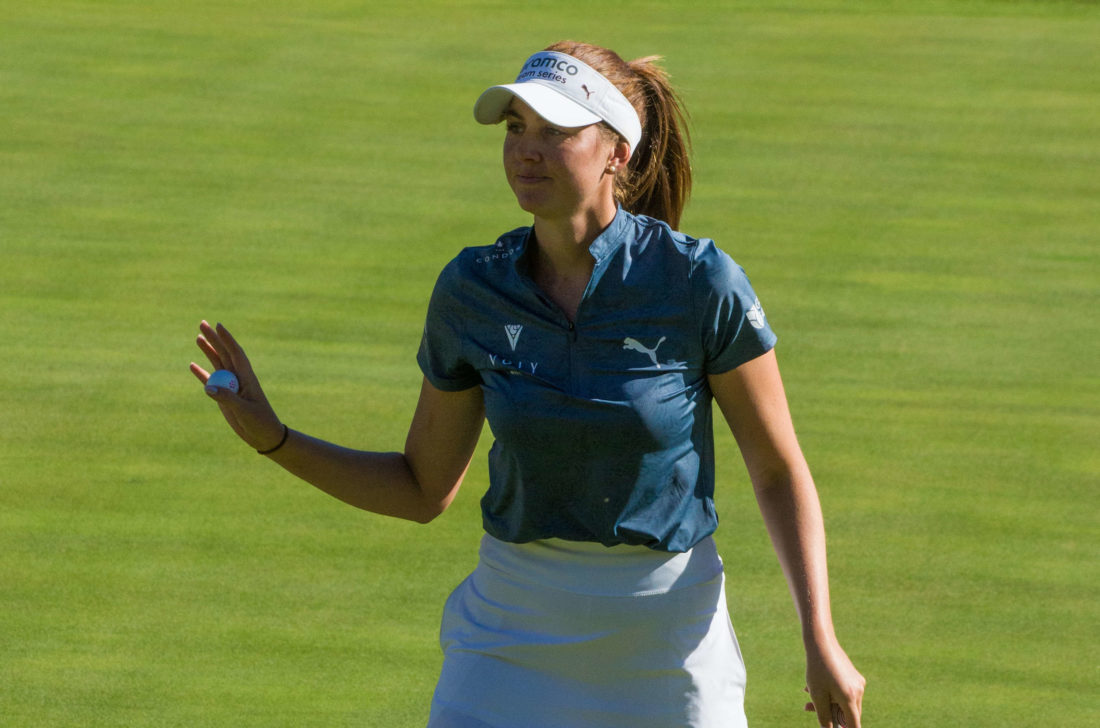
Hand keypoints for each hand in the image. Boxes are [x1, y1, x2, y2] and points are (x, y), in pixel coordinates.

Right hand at [190, 320, 284, 451]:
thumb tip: (208, 388)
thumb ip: (227, 399)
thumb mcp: (244, 411)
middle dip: (214, 338)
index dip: (227, 339)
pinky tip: (192, 365)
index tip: (218, 325)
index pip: (236, 353)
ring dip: (208, 351)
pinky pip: (210, 380)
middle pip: (224, 354)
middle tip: (202, 323)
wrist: (263, 436)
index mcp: (247, 377)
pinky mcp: (224, 395)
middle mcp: (238, 378)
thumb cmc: (259, 422)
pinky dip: (201, 373)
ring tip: (198, 337)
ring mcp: (230, 385)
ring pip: (217, 363)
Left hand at [802, 637, 864, 727]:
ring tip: (807, 693)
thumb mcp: (817, 696)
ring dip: (828, 702)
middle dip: (829, 713)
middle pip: (847, 713)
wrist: (821, 642)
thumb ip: (824, 717)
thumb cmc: (817, 670)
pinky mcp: (853, 676)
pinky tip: (812, 685)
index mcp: (851, 698)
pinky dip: (831, 692)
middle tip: (807, 707)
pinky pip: (844, 691)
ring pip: (844, 701)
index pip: (853, 725)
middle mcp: (858, 691)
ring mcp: (857, 682)